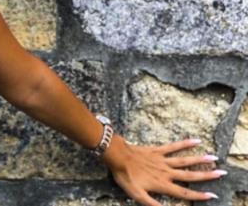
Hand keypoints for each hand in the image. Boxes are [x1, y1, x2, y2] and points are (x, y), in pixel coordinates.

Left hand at [101, 135, 225, 205]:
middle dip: (206, 175)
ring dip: (200, 159)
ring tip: (214, 157)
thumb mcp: (137, 195)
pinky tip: (195, 140)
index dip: (199, 195)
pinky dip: (184, 143)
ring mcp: (162, 160)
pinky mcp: (157, 150)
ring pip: (185, 160)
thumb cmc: (125, 176)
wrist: (116, 155)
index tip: (213, 195)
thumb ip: (153, 204)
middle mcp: (166, 172)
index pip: (184, 192)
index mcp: (162, 184)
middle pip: (190, 175)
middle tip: (221, 173)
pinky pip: (173, 146)